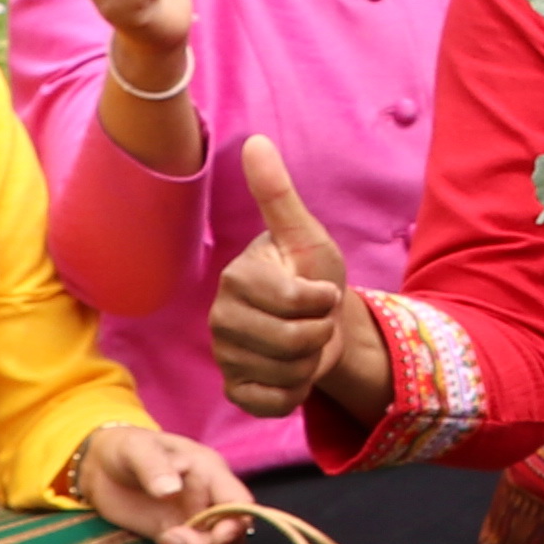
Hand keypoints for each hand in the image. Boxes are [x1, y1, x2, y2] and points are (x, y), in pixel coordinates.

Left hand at [72, 423, 259, 543]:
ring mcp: (196, 527)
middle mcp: (210, 503)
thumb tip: (170, 489)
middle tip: (166, 540)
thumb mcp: (136, 449)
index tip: (214, 537)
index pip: (240, 504)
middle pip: (231, 539)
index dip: (235, 525)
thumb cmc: (124, 450)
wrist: (102, 468)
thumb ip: (154, 467)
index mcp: (210, 475)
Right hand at [206, 138, 380, 421]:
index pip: (296, 301)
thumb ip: (278, 194)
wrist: (319, 323)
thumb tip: (255, 141)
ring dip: (311, 360)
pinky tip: (292, 370)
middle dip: (320, 332)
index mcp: (237, 279)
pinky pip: (274, 402)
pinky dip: (296, 391)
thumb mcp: (305, 235)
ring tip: (304, 342)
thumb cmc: (312, 273)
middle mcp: (220, 318)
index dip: (323, 299)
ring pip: (288, 372)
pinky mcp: (235, 390)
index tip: (321, 290)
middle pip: (293, 341)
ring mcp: (224, 357)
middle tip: (315, 320)